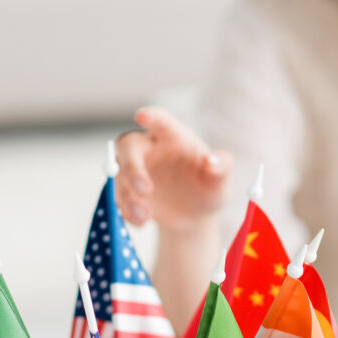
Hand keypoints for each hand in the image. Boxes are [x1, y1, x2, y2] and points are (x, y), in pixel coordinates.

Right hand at [115, 106, 231, 230]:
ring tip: (146, 215)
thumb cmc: (208, 188)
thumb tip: (211, 161)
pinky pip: (116, 197)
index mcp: (172, 137)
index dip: (151, 117)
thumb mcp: (220, 182)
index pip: (160, 122)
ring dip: (129, 197)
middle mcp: (149, 148)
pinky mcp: (126, 190)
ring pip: (119, 176)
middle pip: (128, 146)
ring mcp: (134, 169)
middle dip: (133, 167)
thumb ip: (221, 168)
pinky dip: (125, 210)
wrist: (194, 215)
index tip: (142, 116)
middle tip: (145, 189)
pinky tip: (140, 221)